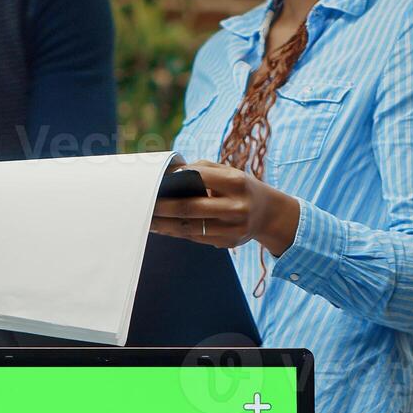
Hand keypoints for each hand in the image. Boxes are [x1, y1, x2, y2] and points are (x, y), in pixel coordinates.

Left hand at [149, 161, 300, 256]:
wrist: (269, 214)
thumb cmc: (240, 188)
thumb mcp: (229, 172)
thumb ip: (202, 169)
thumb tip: (170, 174)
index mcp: (237, 182)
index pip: (199, 178)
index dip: (175, 181)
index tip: (155, 183)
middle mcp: (237, 206)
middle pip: (191, 208)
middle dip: (163, 208)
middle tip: (143, 206)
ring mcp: (234, 227)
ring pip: (191, 228)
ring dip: (165, 225)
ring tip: (147, 220)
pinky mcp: (230, 242)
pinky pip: (197, 238)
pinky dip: (177, 233)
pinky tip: (163, 228)